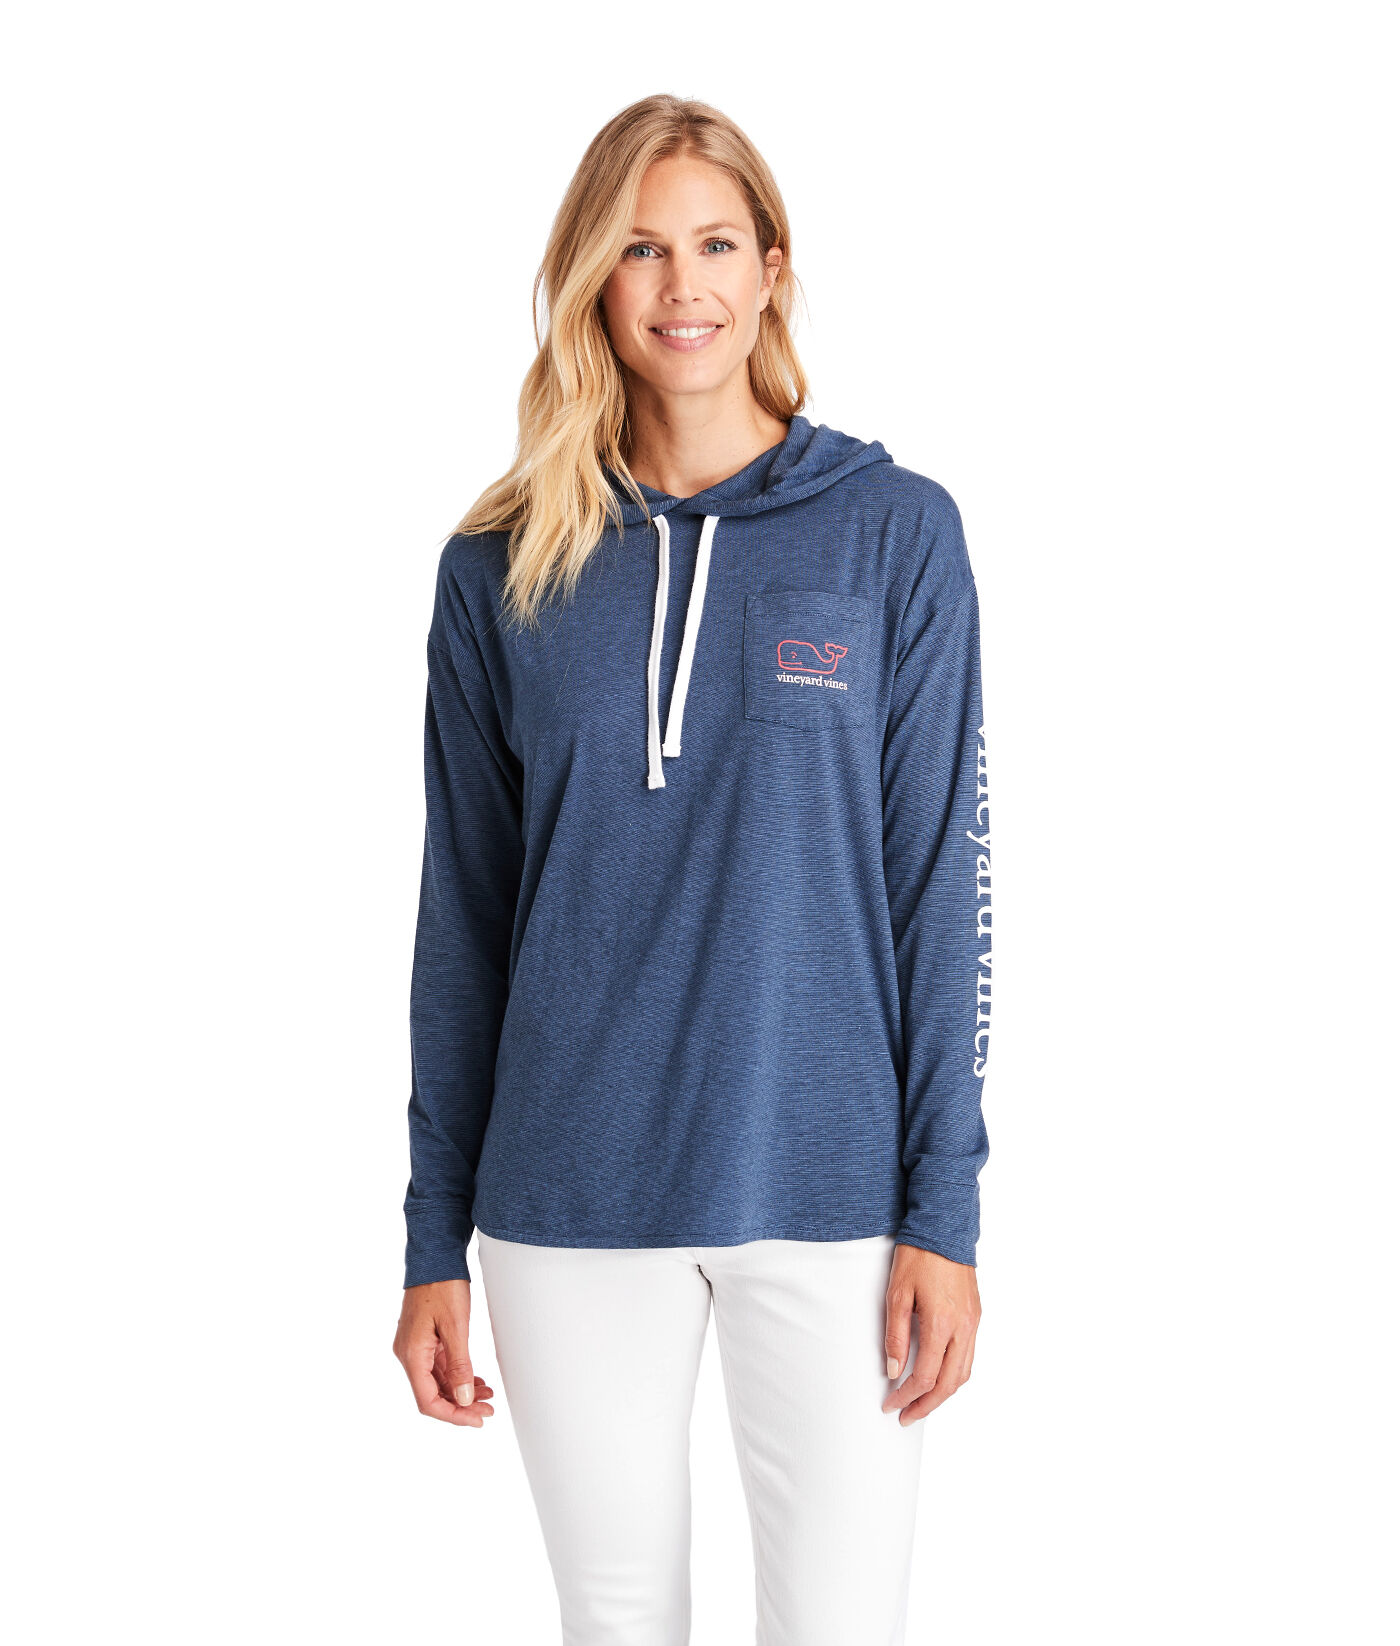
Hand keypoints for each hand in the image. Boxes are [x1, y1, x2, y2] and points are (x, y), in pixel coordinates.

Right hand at [393, 1278, 495, 1426]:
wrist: (435, 1256)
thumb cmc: (442, 1285)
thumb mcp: (455, 1326)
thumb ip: (459, 1365)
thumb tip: (464, 1399)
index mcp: (412, 1355)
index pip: (428, 1401)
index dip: (453, 1415)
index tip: (478, 1419)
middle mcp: (409, 1355)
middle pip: (432, 1394)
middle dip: (460, 1405)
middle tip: (488, 1409)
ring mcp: (415, 1347)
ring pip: (437, 1381)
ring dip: (461, 1391)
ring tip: (488, 1395)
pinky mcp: (423, 1339)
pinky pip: (439, 1366)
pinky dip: (457, 1376)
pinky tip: (475, 1380)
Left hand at [881, 1243, 980, 1423]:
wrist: (944, 1228)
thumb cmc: (918, 1256)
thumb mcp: (896, 1294)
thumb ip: (895, 1335)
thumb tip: (893, 1369)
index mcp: (941, 1324)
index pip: (924, 1376)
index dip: (906, 1396)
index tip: (890, 1404)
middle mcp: (962, 1328)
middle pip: (948, 1384)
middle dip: (926, 1405)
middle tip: (906, 1416)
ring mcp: (973, 1323)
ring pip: (963, 1373)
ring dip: (943, 1394)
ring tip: (922, 1403)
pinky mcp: (976, 1316)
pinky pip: (969, 1356)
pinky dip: (953, 1374)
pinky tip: (938, 1376)